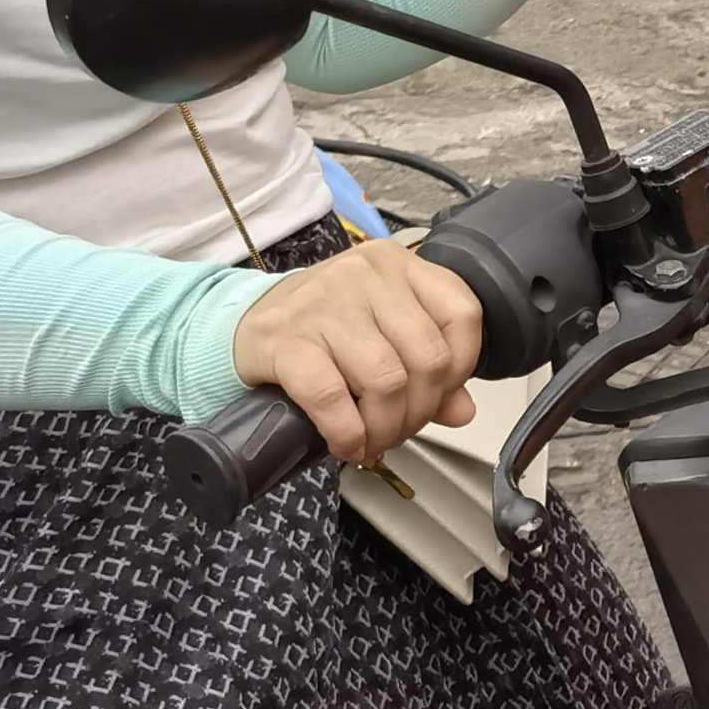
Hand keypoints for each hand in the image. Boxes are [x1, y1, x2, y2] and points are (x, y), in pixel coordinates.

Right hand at [230, 235, 484, 466]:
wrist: (243, 325)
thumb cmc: (320, 327)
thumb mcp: (380, 332)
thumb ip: (428, 368)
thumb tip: (465, 411)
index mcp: (398, 265)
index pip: (461, 315)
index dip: (460, 370)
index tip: (439, 397)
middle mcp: (365, 275)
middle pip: (427, 357)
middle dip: (419, 411)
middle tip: (398, 430)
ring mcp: (324, 304)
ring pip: (386, 380)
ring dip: (385, 427)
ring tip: (372, 440)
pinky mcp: (286, 340)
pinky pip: (332, 397)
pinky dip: (347, 432)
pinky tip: (346, 443)